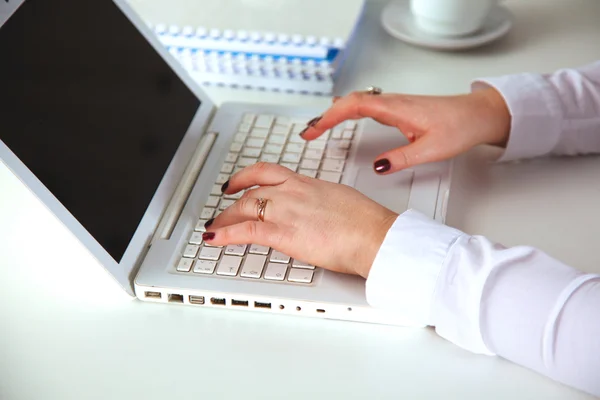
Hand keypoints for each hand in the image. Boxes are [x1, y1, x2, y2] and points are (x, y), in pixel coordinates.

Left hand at [202, 163, 397, 278]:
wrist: (372, 235)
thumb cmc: (365, 222)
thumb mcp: (339, 200)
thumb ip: (320, 202)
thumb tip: (315, 210)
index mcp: (306, 183)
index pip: (267, 173)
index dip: (245, 176)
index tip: (236, 182)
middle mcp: (292, 192)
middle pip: (250, 192)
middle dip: (231, 204)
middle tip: (221, 212)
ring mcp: (285, 210)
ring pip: (243, 208)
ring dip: (224, 219)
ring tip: (214, 228)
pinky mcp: (282, 232)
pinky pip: (244, 230)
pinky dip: (224, 233)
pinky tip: (213, 238)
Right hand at [300, 87, 510, 173]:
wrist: (477, 114)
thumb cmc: (459, 126)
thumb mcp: (431, 149)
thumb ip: (402, 158)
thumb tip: (377, 168)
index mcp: (396, 109)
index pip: (353, 106)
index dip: (330, 117)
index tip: (314, 130)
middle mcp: (392, 103)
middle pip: (349, 102)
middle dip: (325, 116)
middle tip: (307, 133)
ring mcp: (394, 104)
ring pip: (356, 102)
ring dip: (334, 112)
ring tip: (317, 128)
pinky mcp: (397, 109)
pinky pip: (365, 105)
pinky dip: (347, 111)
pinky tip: (343, 117)